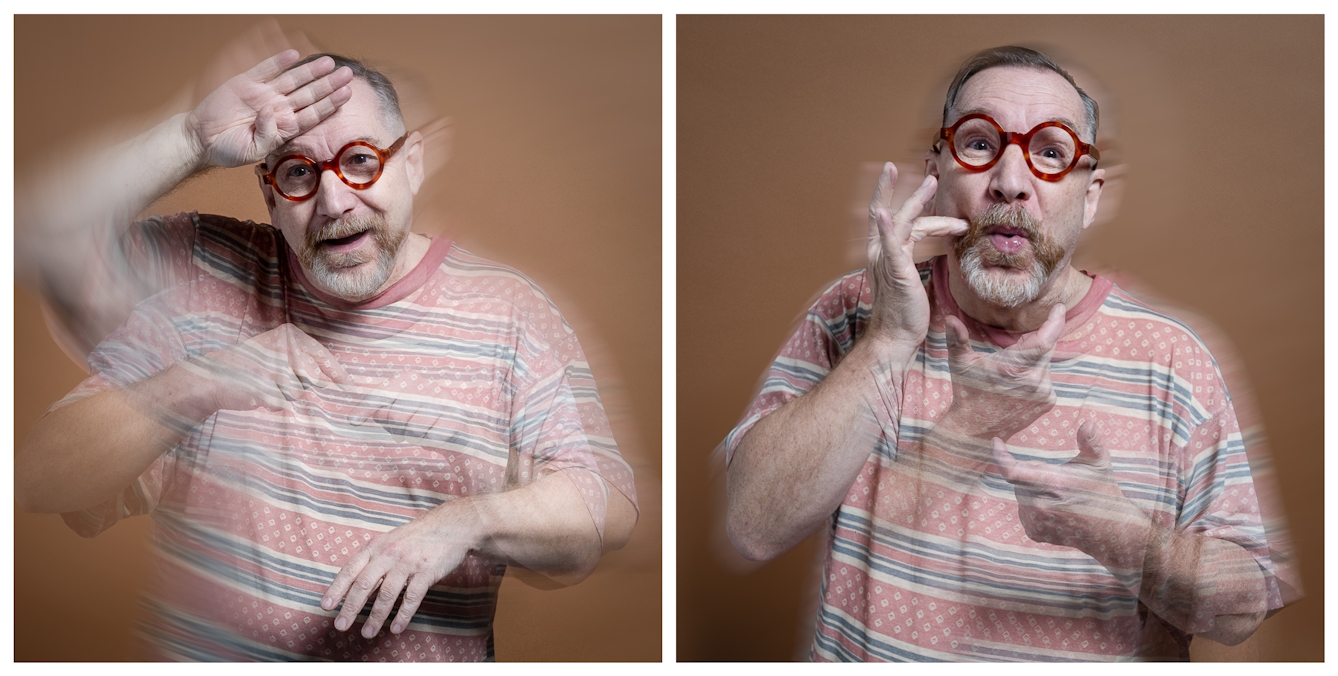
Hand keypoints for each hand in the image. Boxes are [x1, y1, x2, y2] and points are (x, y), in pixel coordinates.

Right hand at [177, 323, 350, 416]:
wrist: (213, 376)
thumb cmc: (251, 364)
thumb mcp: (277, 351)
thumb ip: (304, 360)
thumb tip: (335, 381)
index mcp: (288, 336)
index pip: (322, 356)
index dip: (337, 373)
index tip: (348, 386)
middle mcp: (283, 348)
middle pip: (313, 379)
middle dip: (302, 386)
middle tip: (278, 380)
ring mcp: (273, 368)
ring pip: (298, 393)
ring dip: (285, 395)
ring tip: (266, 385)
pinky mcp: (264, 388)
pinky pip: (281, 404)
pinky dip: (272, 403)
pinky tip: (259, 393)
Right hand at [186, 50, 353, 167]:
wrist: (202, 139)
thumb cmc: (229, 149)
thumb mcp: (252, 151)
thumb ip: (267, 136)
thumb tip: (272, 112)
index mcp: (284, 127)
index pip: (313, 114)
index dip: (330, 104)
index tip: (347, 94)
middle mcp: (278, 108)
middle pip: (308, 94)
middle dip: (328, 84)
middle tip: (347, 74)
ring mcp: (263, 94)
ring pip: (292, 80)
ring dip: (310, 71)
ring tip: (328, 62)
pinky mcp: (245, 83)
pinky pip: (265, 69)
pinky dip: (278, 61)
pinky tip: (294, 55)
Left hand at [322, 501, 482, 636]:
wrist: (451, 526)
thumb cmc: (418, 537)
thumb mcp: (390, 543)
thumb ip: (373, 563)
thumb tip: (355, 589)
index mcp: (376, 547)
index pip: (351, 569)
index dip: (337, 588)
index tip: (326, 606)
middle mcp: (389, 554)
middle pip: (364, 584)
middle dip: (351, 607)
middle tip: (341, 625)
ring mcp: (408, 562)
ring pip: (387, 594)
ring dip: (376, 616)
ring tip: (367, 633)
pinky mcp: (427, 571)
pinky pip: (412, 597)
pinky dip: (403, 615)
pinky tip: (396, 628)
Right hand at [863, 163, 967, 350]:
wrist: (895, 335)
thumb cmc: (903, 310)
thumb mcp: (908, 275)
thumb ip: (910, 254)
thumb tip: (928, 240)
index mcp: (882, 252)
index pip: (885, 216)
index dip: (889, 193)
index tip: (897, 173)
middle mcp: (879, 252)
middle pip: (896, 213)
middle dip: (910, 192)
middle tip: (929, 176)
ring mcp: (886, 260)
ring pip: (902, 221)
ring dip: (915, 200)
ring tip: (930, 184)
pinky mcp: (895, 270)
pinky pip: (891, 244)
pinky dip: (886, 227)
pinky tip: (885, 213)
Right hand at [939, 303, 1064, 441]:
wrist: (975, 430)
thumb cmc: (967, 394)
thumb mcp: (960, 364)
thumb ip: (957, 339)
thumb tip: (950, 318)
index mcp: (1014, 367)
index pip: (1045, 339)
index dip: (1055, 321)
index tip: (1059, 307)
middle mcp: (1034, 380)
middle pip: (1047, 348)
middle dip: (1037, 339)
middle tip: (1017, 341)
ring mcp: (1043, 392)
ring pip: (1046, 362)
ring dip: (1034, 358)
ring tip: (1011, 367)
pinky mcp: (1047, 402)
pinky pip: (1047, 378)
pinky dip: (1036, 372)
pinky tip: (1018, 381)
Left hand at [993, 422, 1148, 566]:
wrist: (1110, 530)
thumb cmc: (1104, 491)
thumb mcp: (1099, 463)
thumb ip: (1091, 442)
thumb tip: (1088, 422)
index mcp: (1053, 484)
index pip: (1013, 471)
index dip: (1000, 456)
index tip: (996, 442)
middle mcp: (1040, 506)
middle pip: (1020, 479)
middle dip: (1033, 473)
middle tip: (1058, 478)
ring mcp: (1036, 522)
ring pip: (1021, 495)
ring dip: (1032, 489)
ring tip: (1060, 495)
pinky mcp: (1034, 533)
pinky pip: (1023, 510)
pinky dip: (1033, 504)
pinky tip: (1054, 507)